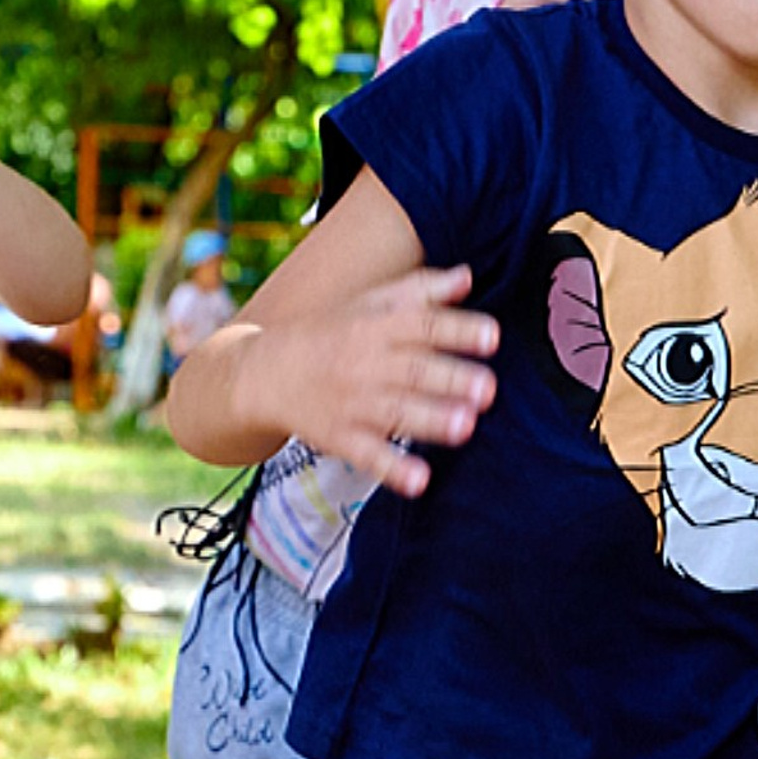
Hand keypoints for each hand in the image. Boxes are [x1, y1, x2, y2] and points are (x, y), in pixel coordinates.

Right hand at [247, 265, 498, 497]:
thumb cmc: (330, 332)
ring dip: (431, 420)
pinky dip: (393, 469)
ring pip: (396, 413)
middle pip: (413, 370)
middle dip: (451, 380)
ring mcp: (353, 404)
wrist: (265, 372)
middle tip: (487, 389)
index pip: (422, 324)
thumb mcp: (369, 303)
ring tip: (464, 426)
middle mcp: (366, 364)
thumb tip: (467, 276)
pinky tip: (419, 481)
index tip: (492, 336)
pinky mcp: (341, 438)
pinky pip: (368, 455)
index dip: (458, 329)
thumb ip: (420, 291)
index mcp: (377, 327)